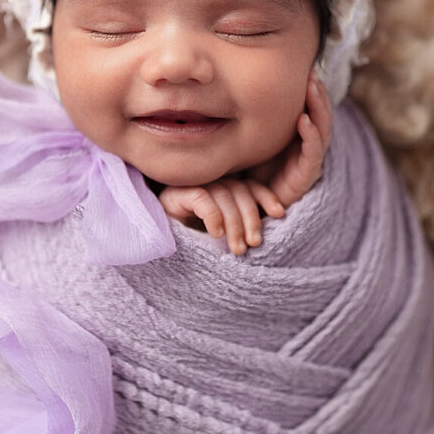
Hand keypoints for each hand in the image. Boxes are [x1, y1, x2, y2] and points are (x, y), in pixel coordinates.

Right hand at [159, 179, 285, 255]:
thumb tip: (266, 233)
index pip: (249, 186)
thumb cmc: (193, 246)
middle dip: (250, 219)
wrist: (155, 247)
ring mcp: (191, 186)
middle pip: (239, 190)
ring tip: (237, 249)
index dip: (265, 198)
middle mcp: (209, 183)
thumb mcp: (222, 237)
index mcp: (222, 190)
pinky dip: (212, 216)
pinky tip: (215, 234)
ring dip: (234, 223)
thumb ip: (240, 228)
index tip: (279, 215)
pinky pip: (201, 198)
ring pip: (223, 194)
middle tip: (253, 244)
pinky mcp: (175, 194)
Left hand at [250, 72, 332, 207]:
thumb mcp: (248, 138)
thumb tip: (236, 84)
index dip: (312, 91)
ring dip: (318, 108)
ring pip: (321, 130)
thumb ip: (248, 117)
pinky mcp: (304, 177)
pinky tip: (305, 120)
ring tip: (313, 88)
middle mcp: (306, 146)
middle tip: (312, 74)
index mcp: (297, 136)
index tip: (307, 70)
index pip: (311, 109)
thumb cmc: (246, 168)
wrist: (244, 204)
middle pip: (320, 116)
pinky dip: (311, 135)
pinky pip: (313, 153)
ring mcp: (308, 161)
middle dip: (318, 94)